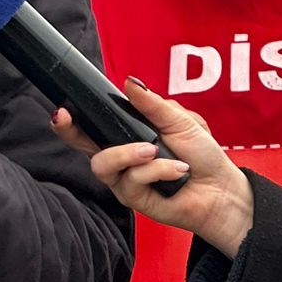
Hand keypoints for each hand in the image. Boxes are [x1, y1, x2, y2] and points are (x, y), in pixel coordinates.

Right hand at [56, 78, 250, 257]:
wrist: (222, 188)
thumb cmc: (201, 155)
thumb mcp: (179, 120)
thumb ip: (152, 104)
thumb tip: (129, 82)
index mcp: (126, 135)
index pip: (91, 126)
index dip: (69, 120)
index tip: (60, 109)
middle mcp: (120, 158)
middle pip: (82, 147)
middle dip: (71, 132)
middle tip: (67, 118)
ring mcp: (124, 180)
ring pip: (103, 164)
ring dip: (129, 153)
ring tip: (153, 150)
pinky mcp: (134, 199)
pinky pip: (131, 180)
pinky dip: (157, 170)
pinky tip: (176, 170)